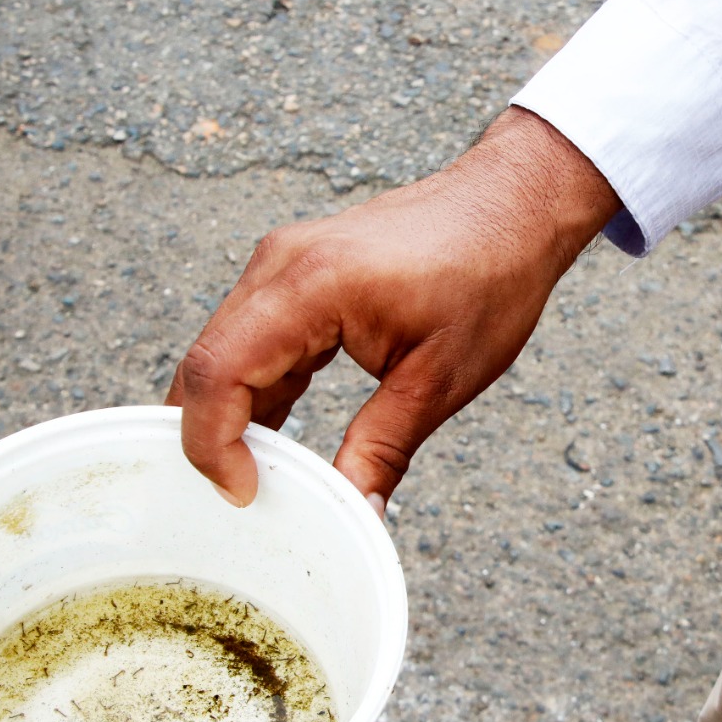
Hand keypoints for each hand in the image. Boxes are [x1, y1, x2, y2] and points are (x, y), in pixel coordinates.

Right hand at [166, 107, 620, 509]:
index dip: (211, 443)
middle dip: (210, 436)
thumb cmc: (490, 275)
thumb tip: (355, 516)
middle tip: (245, 498)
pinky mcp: (298, 274)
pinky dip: (259, 389)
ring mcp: (284, 264)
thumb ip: (384, 449)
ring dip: (234, 415)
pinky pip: (255, 338)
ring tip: (264, 479)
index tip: (243, 493)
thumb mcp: (440, 379)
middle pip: (207, 363)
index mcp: (311, 286)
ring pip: (226, 352)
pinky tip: (278, 437)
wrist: (514, 205)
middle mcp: (281, 265)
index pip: (217, 370)